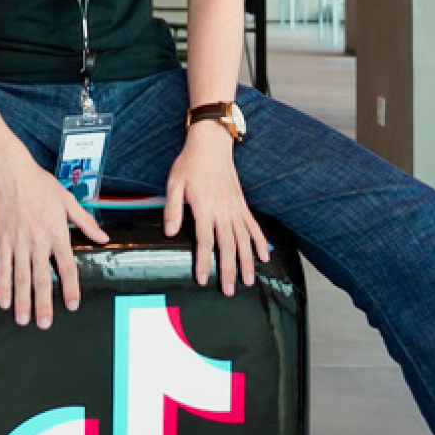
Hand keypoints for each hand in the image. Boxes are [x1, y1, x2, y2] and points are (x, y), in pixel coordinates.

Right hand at [0, 149, 108, 328]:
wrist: (10, 172)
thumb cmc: (41, 184)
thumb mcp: (68, 201)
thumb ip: (86, 222)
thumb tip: (103, 238)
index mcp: (58, 233)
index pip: (67, 267)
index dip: (71, 288)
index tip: (72, 305)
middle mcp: (39, 241)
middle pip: (42, 279)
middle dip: (44, 304)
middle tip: (44, 324)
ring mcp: (18, 242)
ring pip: (21, 277)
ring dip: (22, 301)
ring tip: (22, 320)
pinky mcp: (2, 239)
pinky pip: (2, 266)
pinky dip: (2, 285)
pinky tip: (3, 301)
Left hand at [164, 123, 268, 294]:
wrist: (211, 144)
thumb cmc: (190, 164)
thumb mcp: (174, 183)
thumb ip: (172, 208)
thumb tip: (169, 232)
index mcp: (204, 206)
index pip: (205, 240)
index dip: (204, 261)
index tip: (203, 279)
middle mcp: (223, 209)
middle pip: (227, 245)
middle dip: (229, 270)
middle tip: (230, 291)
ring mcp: (235, 207)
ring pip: (244, 239)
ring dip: (247, 262)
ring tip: (250, 281)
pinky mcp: (242, 204)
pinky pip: (254, 226)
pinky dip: (260, 242)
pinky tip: (265, 257)